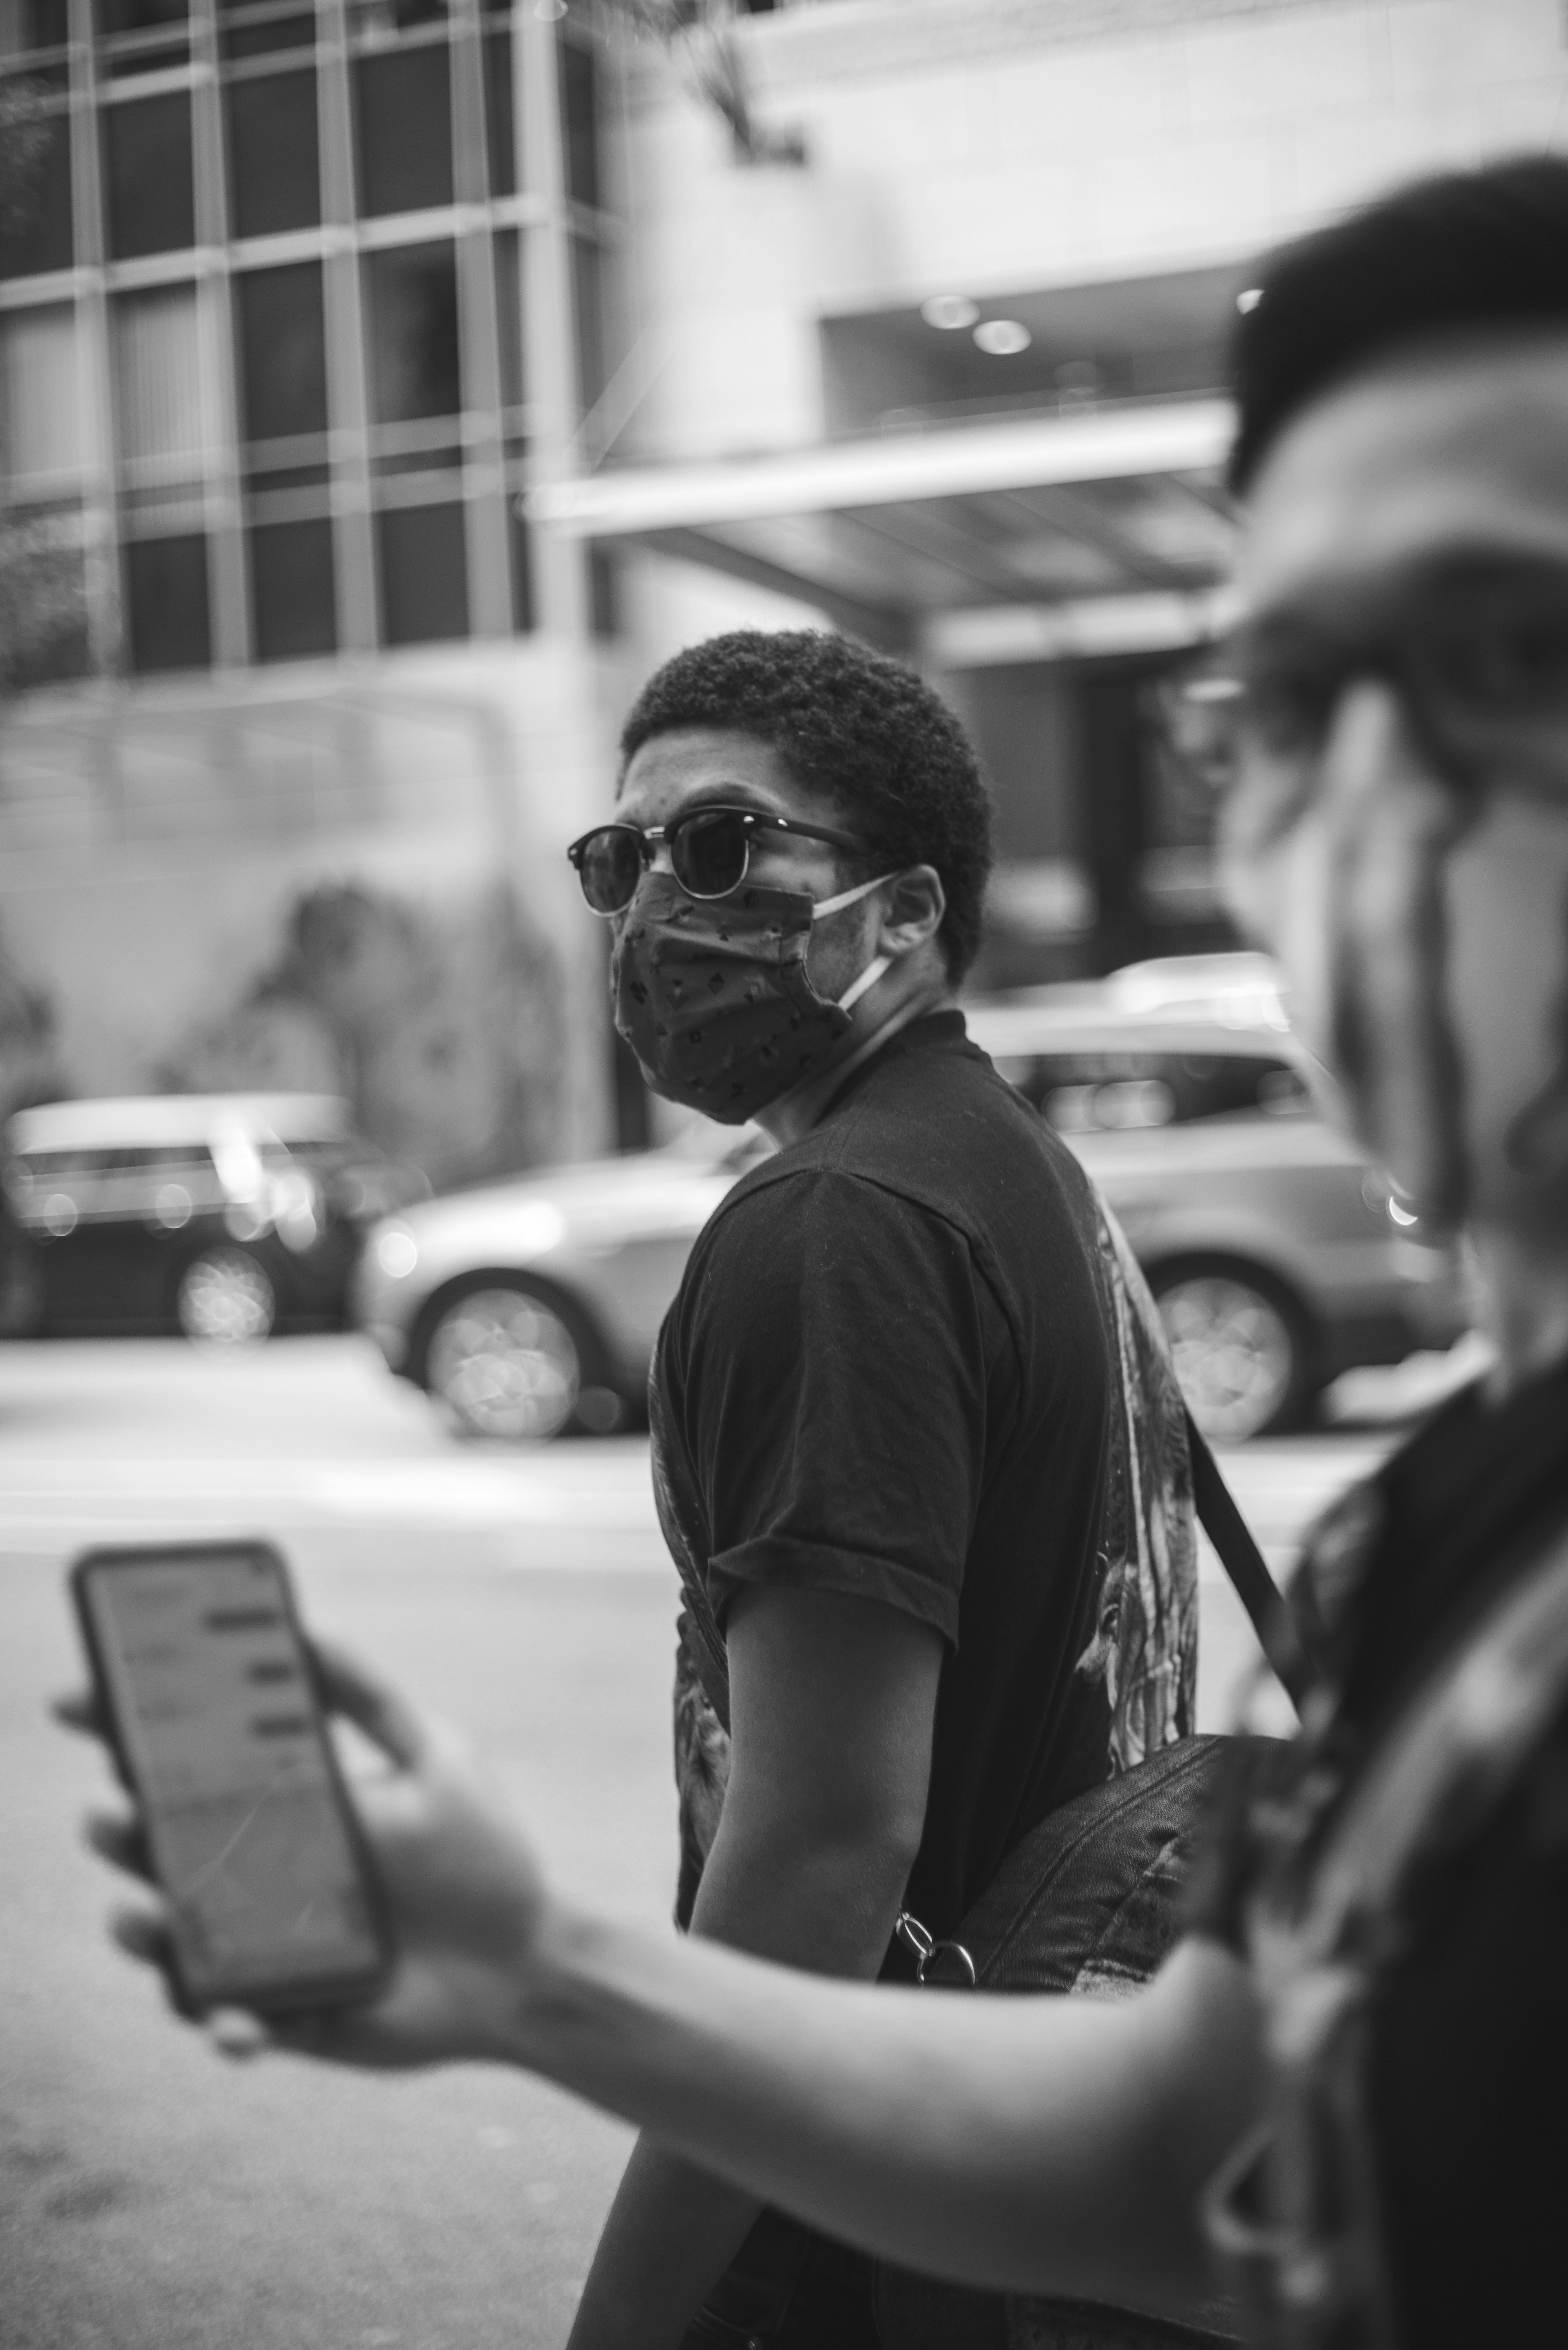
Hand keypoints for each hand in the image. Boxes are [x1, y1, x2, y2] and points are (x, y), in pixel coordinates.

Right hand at [63, 1641, 551, 2069]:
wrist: (524, 1959)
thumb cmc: (480, 1854)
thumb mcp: (432, 1756)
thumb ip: (368, 1698)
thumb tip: (306, 1627)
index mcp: (283, 1806)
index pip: (189, 1767)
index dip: (128, 1735)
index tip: (83, 1703)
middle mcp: (258, 1874)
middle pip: (162, 1851)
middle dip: (122, 1831)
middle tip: (113, 1816)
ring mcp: (263, 1947)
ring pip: (175, 1940)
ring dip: (147, 1931)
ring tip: (142, 1917)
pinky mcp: (284, 2013)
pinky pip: (233, 2022)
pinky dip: (226, 2023)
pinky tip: (236, 2021)